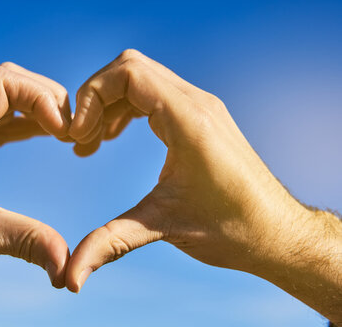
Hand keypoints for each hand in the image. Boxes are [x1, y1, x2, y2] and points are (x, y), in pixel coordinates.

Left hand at [0, 62, 71, 305]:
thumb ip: (25, 241)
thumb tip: (67, 263)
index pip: (1, 82)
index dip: (40, 97)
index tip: (61, 130)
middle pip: (4, 82)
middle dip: (43, 97)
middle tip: (70, 126)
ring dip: (33, 109)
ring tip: (63, 131)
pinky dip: (20, 124)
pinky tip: (40, 136)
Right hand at [66, 49, 341, 322]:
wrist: (276, 232)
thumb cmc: (231, 229)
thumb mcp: (164, 227)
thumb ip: (110, 242)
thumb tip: (70, 277)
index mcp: (189, 121)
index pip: (129, 73)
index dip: (92, 97)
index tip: (77, 136)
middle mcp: (197, 103)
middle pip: (130, 67)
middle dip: (95, 98)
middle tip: (80, 139)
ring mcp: (201, 106)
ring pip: (141, 78)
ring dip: (109, 103)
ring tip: (92, 142)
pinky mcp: (200, 116)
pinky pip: (154, 93)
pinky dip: (126, 108)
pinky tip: (114, 136)